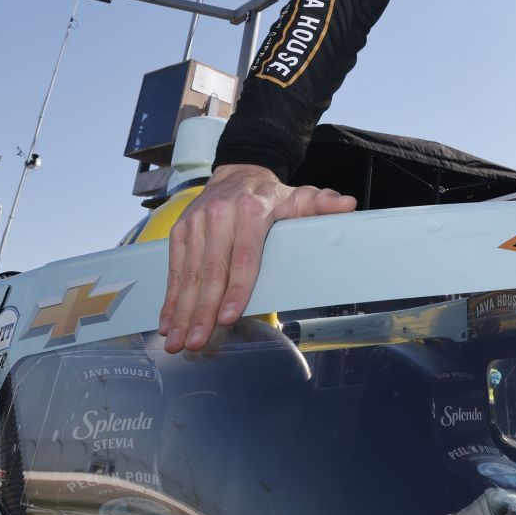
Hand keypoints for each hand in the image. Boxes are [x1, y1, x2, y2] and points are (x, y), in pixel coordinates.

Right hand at [159, 163, 355, 352]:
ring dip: (182, 311)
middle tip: (198, 342)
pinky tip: (167, 322)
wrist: (236, 172)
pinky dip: (170, 298)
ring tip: (179, 341)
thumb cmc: (271, 195)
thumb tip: (347, 205)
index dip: (237, 289)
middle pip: (211, 271)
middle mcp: (219, 215)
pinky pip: (175, 269)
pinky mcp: (180, 231)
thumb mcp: (300, 197)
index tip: (229, 317)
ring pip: (189, 274)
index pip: (244, 256)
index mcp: (251, 210)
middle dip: (203, 311)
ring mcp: (196, 223)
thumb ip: (323, 204)